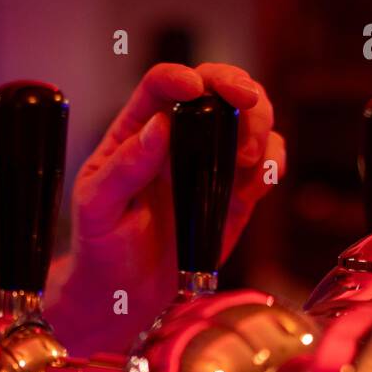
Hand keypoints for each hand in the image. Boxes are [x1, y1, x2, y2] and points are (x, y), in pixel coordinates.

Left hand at [45, 62, 284, 352]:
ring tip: (248, 159)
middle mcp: (179, 138)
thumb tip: (159, 127)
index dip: (181, 77)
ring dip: (260, 124)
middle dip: (237, 86)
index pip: (161, 85)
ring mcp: (210, 163)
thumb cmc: (102, 247)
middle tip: (246, 105)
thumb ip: (124, 167)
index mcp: (138, 130)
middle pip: (216, 87)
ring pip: (249, 118)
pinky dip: (274, 162)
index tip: (194, 88)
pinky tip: (258, 181)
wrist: (125, 295)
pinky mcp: (236, 194)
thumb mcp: (97, 208)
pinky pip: (266, 163)